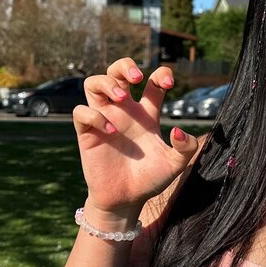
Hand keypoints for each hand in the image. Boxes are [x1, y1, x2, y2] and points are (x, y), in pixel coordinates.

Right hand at [72, 58, 198, 222]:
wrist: (126, 200)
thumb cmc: (150, 180)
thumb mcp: (174, 165)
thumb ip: (184, 148)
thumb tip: (177, 130)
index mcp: (146, 115)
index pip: (152, 82)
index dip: (160, 74)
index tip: (168, 83)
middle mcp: (124, 112)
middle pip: (117, 71)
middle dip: (125, 65)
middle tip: (137, 78)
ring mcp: (104, 119)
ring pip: (93, 83)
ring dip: (106, 82)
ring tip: (120, 97)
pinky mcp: (88, 134)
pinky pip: (81, 111)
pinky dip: (94, 115)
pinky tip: (110, 129)